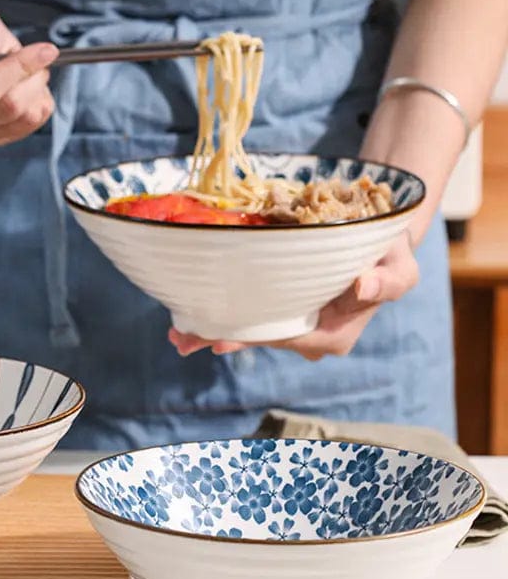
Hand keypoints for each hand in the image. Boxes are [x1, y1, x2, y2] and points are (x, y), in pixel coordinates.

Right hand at [0, 2, 57, 147]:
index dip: (19, 69)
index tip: (46, 49)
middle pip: (4, 108)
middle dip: (30, 80)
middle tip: (42, 58)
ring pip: (19, 121)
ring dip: (37, 93)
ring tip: (36, 70)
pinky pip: (26, 129)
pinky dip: (39, 106)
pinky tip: (35, 88)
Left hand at [169, 231, 418, 360]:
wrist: (378, 238)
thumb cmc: (390, 254)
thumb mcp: (401, 266)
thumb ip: (387, 281)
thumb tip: (362, 287)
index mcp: (335, 335)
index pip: (286, 339)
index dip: (253, 338)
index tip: (221, 340)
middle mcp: (310, 336)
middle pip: (261, 338)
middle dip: (221, 339)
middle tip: (182, 339)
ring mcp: (293, 323)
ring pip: (250, 328)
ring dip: (213, 332)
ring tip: (177, 334)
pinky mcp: (281, 308)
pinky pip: (250, 314)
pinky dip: (221, 317)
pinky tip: (190, 323)